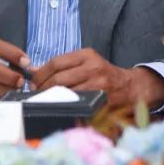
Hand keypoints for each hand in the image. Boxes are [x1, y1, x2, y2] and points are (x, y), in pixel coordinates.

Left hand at [32, 48, 163, 109]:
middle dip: (43, 89)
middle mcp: (93, 67)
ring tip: (44, 102)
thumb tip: (32, 71)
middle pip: (59, 78)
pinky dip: (65, 108)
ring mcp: (99, 84)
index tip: (32, 83)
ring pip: (66, 93)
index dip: (40, 74)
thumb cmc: (103, 75)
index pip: (56, 62)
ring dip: (51, 100)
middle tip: (36, 95)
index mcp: (87, 55)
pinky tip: (59, 109)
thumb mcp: (85, 64)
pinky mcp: (102, 100)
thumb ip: (62, 66)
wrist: (131, 87)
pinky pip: (77, 105)